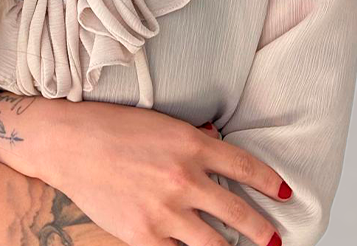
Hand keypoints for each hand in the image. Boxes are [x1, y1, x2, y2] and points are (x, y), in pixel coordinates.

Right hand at [9, 99, 288, 245]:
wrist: (70, 143)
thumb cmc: (116, 128)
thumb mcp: (167, 123)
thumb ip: (197, 140)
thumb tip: (219, 144)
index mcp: (195, 145)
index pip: (248, 168)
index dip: (272, 184)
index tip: (286, 194)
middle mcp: (185, 179)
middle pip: (239, 214)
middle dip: (262, 231)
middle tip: (273, 239)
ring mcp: (164, 210)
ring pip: (214, 244)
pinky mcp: (142, 234)